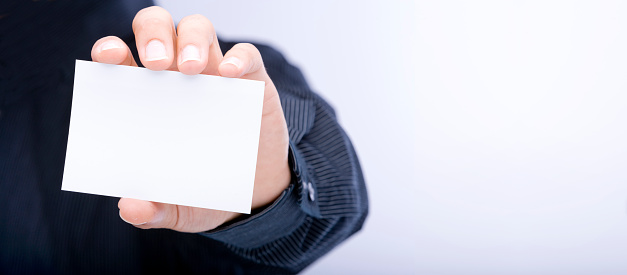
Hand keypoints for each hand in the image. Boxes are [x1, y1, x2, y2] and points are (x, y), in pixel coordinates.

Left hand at [90, 6, 290, 231]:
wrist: (258, 195)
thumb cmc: (209, 192)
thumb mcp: (180, 209)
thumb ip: (153, 211)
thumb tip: (130, 208)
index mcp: (148, 99)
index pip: (122, 60)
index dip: (111, 51)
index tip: (107, 57)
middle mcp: (178, 77)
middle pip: (158, 29)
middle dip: (152, 34)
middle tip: (155, 63)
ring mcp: (215, 74)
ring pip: (197, 29)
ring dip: (191, 38)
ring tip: (190, 68)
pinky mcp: (252, 79)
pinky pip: (246, 54)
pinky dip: (238, 57)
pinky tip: (229, 74)